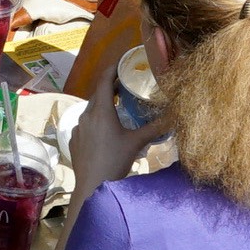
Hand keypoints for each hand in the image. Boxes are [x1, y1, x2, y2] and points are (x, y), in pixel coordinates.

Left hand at [69, 58, 166, 184]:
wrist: (92, 187)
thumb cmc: (115, 162)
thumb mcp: (137, 143)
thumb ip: (156, 128)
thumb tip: (175, 116)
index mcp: (101, 111)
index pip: (105, 81)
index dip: (113, 69)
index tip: (123, 63)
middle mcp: (86, 115)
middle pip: (98, 94)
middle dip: (111, 87)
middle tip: (126, 84)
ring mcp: (78, 128)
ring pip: (91, 109)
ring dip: (104, 104)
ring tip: (118, 106)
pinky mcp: (74, 140)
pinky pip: (86, 123)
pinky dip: (96, 120)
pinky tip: (106, 130)